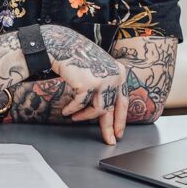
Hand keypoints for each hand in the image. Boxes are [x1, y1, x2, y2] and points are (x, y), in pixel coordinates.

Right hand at [43, 25, 128, 144]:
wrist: (63, 46)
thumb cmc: (79, 59)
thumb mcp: (99, 72)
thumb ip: (105, 88)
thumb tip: (107, 112)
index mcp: (120, 73)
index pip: (123, 101)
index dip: (121, 119)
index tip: (119, 133)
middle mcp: (115, 76)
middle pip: (113, 108)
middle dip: (109, 128)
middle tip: (109, 141)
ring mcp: (104, 80)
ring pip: (97, 110)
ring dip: (84, 116)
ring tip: (75, 118)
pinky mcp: (89, 84)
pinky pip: (81, 105)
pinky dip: (72, 110)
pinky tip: (67, 111)